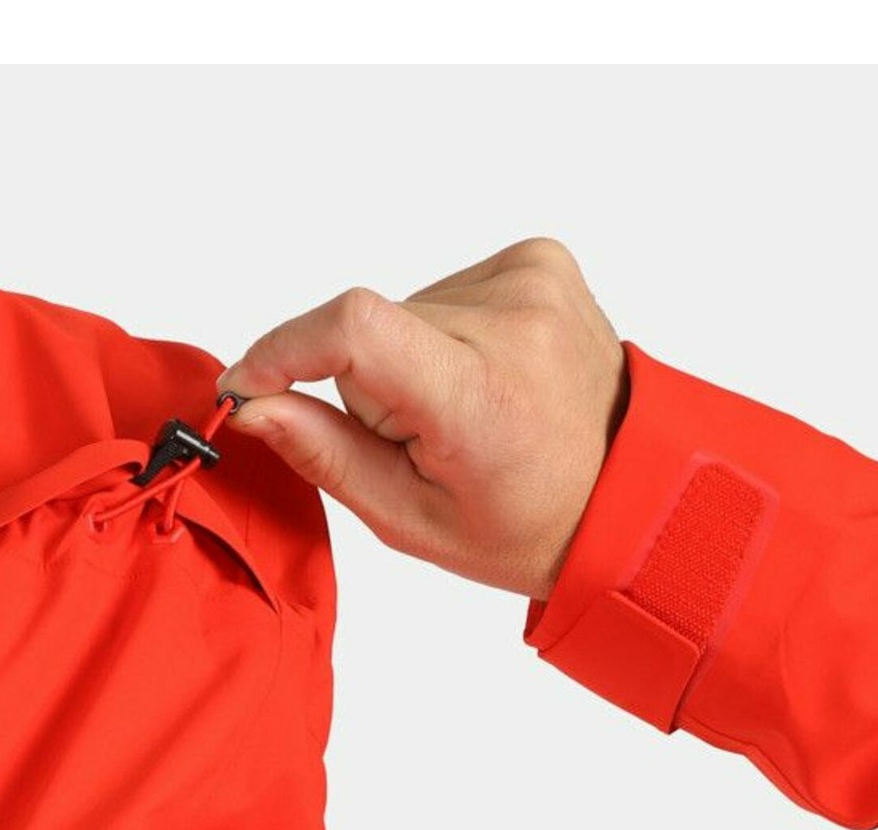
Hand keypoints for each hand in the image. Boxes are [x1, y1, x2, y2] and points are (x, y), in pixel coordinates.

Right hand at [215, 238, 628, 602]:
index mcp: (479, 395)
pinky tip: (487, 376)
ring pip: (406, 312)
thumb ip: (326, 455)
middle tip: (423, 442)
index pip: (353, 329)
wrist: (628, 493)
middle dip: (369, 385)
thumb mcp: (412, 520)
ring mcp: (531, 280)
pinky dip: (446, 335)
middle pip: (372, 331)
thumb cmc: (525, 523)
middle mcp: (511, 322)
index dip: (283, 350)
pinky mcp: (540, 258)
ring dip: (412, 361)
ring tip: (466, 413)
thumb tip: (252, 406)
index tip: (249, 385)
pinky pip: (446, 291)